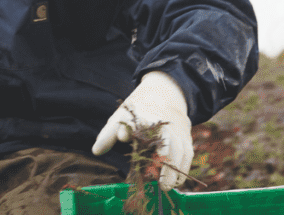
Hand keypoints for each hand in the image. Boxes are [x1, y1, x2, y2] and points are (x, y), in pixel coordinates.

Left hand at [92, 71, 192, 190]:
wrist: (163, 97)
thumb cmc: (138, 113)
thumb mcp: (120, 117)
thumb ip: (108, 135)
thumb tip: (96, 151)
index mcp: (143, 116)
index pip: (137, 123)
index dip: (128, 129)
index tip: (122, 136)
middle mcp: (162, 123)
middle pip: (164, 140)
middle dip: (161, 159)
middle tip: (154, 179)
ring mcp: (176, 130)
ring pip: (179, 150)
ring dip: (174, 170)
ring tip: (165, 186)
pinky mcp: (185, 138)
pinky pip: (187, 154)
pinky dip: (183, 169)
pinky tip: (175, 182)